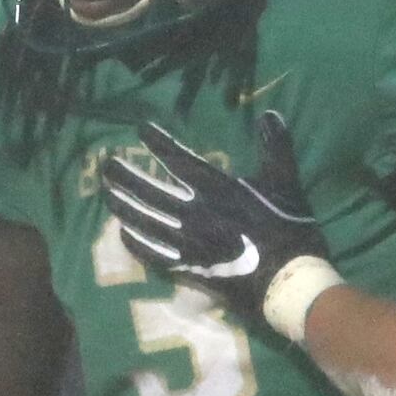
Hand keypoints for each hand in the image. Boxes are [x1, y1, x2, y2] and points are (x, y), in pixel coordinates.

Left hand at [100, 113, 325, 320]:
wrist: (287, 282)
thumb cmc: (289, 230)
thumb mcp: (287, 183)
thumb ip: (276, 148)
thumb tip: (270, 114)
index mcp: (216, 189)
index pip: (178, 160)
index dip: (157, 143)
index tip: (139, 129)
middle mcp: (194, 213)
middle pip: (151, 191)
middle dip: (126, 176)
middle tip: (106, 165)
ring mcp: (188, 242)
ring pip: (146, 221)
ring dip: (124, 206)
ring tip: (107, 194)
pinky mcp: (188, 268)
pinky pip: (154, 254)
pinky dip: (137, 243)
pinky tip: (122, 234)